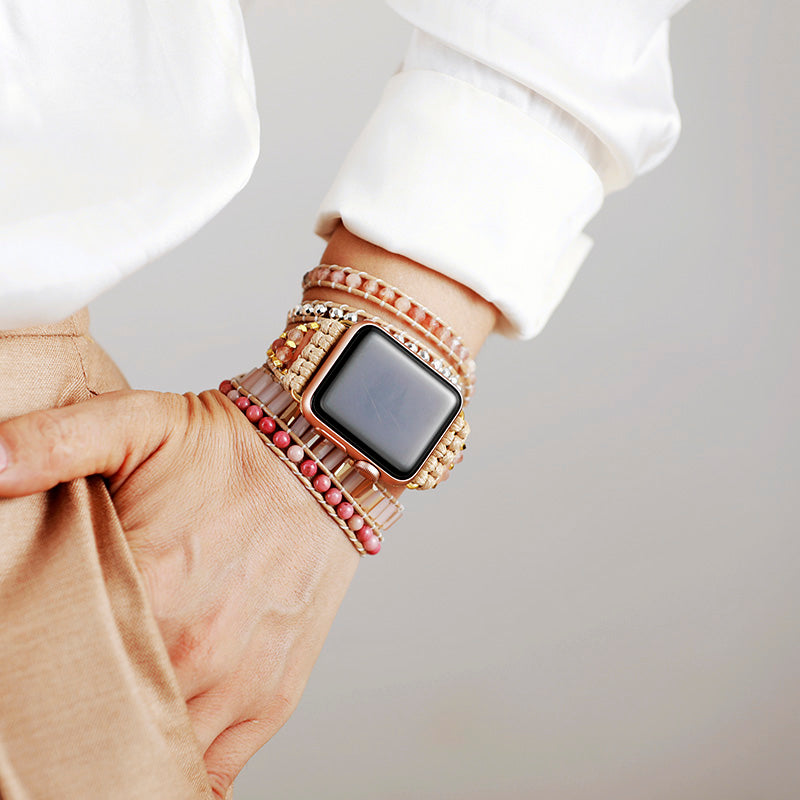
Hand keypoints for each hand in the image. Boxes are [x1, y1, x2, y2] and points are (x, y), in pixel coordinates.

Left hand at [0, 389, 359, 796]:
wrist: (320, 462)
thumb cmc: (230, 452)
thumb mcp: (137, 423)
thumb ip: (52, 441)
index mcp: (150, 587)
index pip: (58, 675)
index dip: (34, 683)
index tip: (26, 680)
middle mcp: (195, 648)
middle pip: (103, 722)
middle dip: (75, 716)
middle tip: (58, 702)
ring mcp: (238, 681)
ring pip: (157, 755)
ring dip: (123, 750)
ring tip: (98, 728)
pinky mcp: (272, 695)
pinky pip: (215, 773)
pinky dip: (180, 774)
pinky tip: (153, 757)